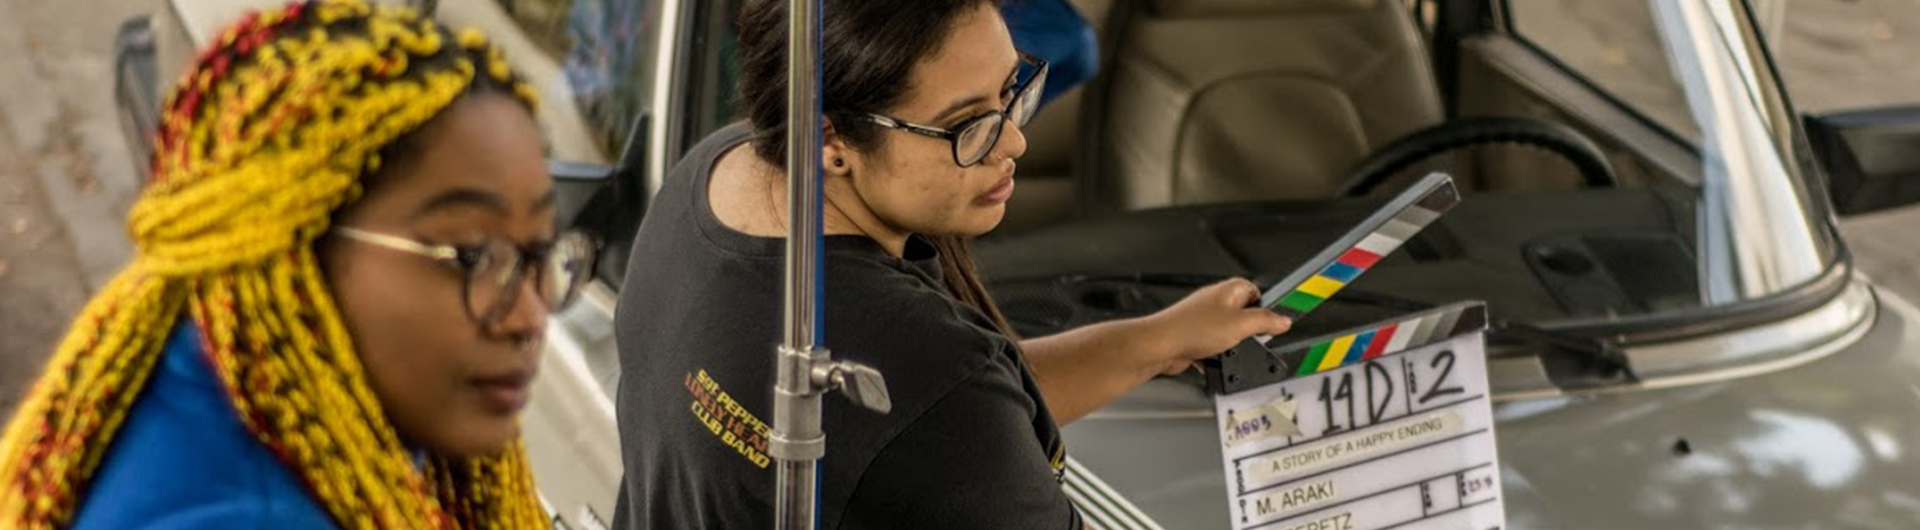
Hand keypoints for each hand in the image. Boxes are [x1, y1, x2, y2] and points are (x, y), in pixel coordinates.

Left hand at [1142, 278, 1291, 375]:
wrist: (1160, 347)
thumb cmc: (1191, 328)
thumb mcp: (1241, 325)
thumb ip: (1266, 322)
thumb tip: (1283, 320)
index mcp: (1228, 290)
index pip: (1256, 291)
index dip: (1267, 307)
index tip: (1273, 321)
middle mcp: (1215, 302)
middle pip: (1244, 316)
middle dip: (1248, 332)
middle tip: (1248, 339)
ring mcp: (1204, 320)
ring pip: (1229, 335)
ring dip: (1230, 347)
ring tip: (1226, 350)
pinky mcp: (1195, 338)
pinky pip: (1214, 348)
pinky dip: (1216, 356)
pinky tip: (1212, 359)